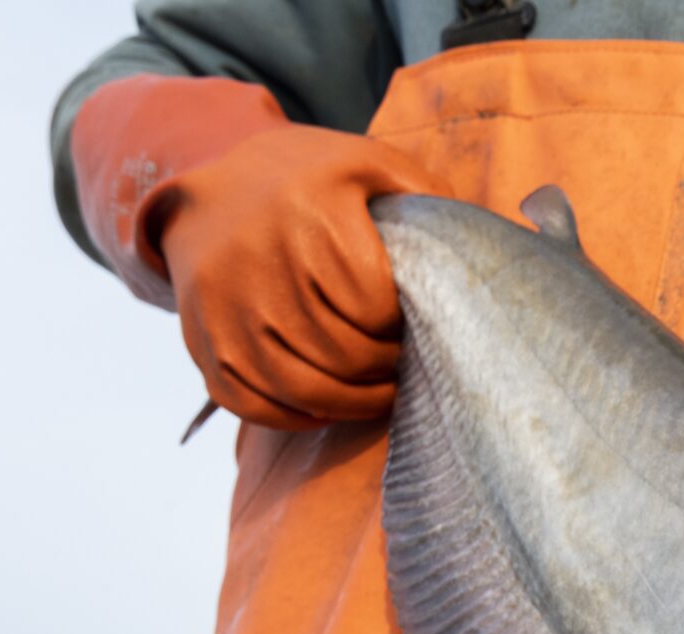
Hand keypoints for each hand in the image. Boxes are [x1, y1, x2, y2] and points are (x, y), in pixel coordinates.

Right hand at [72, 75, 446, 427]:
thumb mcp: (370, 165)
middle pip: (341, 353)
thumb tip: (484, 248)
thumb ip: (425, 196)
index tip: (410, 326)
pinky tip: (326, 405)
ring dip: (352, 403)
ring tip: (377, 393)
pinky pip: (251, 403)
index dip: (401, 328)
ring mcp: (221, 305)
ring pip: (301, 387)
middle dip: (384, 371)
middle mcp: (256, 259)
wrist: (204, 186)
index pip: (373, 307)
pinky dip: (295, 417)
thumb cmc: (310, 182)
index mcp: (308, 212)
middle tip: (403, 367)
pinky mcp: (200, 340)